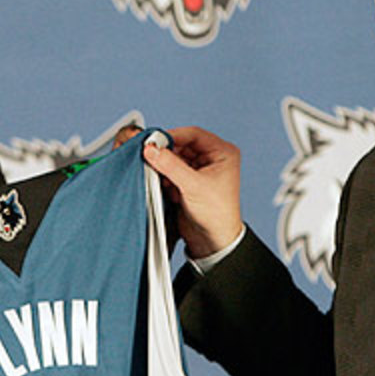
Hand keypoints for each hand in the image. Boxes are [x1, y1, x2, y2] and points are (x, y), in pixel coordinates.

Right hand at [142, 126, 242, 258]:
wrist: (213, 240)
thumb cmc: (217, 214)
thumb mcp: (193, 186)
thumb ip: (170, 165)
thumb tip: (152, 149)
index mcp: (223, 153)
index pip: (193, 134)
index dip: (173, 136)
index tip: (154, 141)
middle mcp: (212, 159)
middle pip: (182, 146)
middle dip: (167, 154)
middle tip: (151, 158)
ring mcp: (200, 170)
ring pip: (175, 159)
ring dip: (166, 168)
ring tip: (164, 179)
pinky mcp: (189, 182)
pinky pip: (172, 171)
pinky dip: (166, 178)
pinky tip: (168, 188)